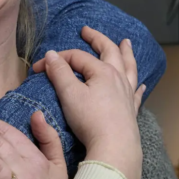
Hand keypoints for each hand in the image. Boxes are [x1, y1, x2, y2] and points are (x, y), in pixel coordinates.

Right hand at [32, 26, 144, 178]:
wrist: (115, 147)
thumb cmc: (90, 120)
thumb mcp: (69, 94)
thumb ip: (59, 73)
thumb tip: (51, 54)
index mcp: (102, 71)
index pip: (76, 57)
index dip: (56, 59)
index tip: (38, 68)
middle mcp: (118, 78)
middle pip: (109, 51)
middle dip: (97, 39)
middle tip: (87, 31)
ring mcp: (127, 93)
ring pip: (129, 67)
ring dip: (126, 53)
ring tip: (126, 42)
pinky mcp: (131, 110)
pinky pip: (136, 92)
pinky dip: (137, 84)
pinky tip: (140, 84)